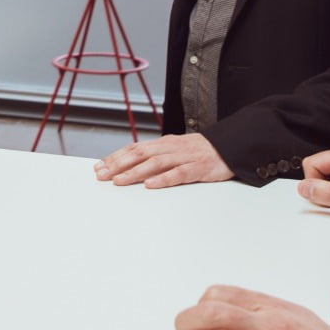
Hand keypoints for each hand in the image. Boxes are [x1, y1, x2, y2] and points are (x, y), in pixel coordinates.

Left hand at [93, 133, 233, 187]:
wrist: (231, 147)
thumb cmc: (200, 152)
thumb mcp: (175, 150)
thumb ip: (156, 157)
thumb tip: (130, 166)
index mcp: (164, 143)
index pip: (134, 148)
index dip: (115, 157)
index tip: (98, 167)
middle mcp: (171, 148)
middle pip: (140, 154)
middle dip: (118, 164)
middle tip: (102, 175)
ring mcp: (185, 157)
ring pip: (156, 163)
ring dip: (135, 172)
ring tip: (119, 181)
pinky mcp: (199, 168)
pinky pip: (179, 173)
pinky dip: (163, 179)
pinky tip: (150, 185)